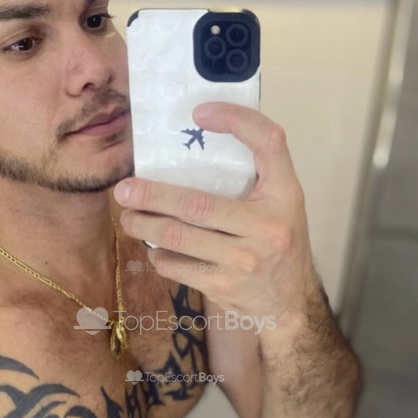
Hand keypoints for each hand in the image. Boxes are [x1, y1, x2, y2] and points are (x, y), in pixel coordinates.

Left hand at [114, 103, 320, 325]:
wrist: (291, 304)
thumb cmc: (280, 242)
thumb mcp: (282, 203)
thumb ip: (257, 173)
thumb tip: (202, 137)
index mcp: (285, 195)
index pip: (268, 142)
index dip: (236, 120)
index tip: (200, 113)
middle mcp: (268, 227)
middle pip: (197, 204)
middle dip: (152, 196)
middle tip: (125, 189)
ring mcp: (244, 260)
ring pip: (178, 238)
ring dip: (144, 226)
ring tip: (128, 218)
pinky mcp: (224, 287)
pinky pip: (177, 267)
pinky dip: (160, 256)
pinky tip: (155, 249)